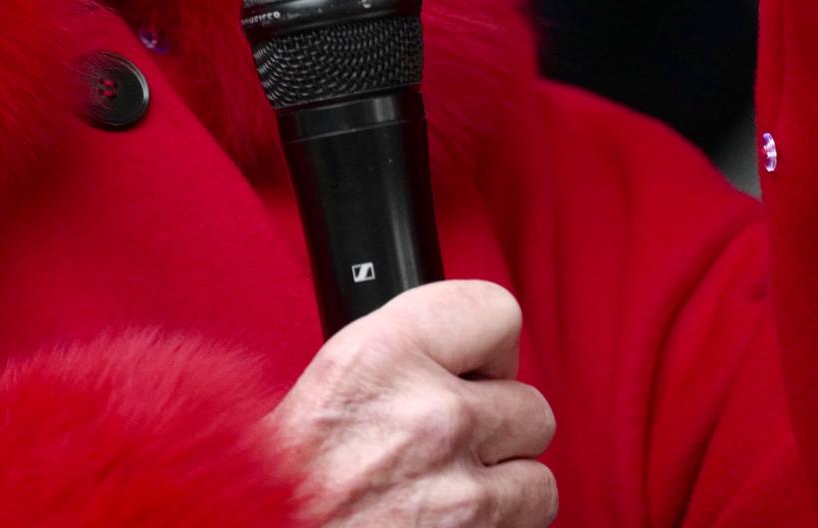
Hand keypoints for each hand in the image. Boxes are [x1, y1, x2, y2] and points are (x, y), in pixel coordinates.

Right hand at [268, 280, 556, 526]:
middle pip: (529, 404)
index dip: (487, 347)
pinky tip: (447, 525)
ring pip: (537, 478)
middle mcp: (431, 416)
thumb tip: (467, 355)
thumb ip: (402, 355)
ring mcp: (459, 493)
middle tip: (446, 447)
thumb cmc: (280, 483)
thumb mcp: (330, 383)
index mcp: (382, 356)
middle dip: (495, 430)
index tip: (474, 368)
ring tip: (447, 494)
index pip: (497, 311)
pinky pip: (525, 526)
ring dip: (501, 489)